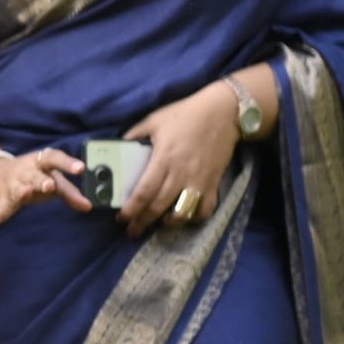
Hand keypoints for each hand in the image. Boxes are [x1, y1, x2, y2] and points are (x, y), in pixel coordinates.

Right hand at [0, 147, 91, 223]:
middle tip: (49, 185)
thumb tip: (88, 206)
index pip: (55, 158)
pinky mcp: (2, 198)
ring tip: (25, 193)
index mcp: (40, 162)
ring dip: (21, 191)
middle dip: (41, 180)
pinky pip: (2, 206)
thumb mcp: (52, 181)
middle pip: (34, 175)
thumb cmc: (32, 178)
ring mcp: (12, 184)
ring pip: (17, 188)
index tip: (80, 168)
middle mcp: (26, 171)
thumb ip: (70, 193)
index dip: (67, 163)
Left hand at [122, 81, 241, 233]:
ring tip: (158, 225)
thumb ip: (135, 135)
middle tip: (132, 231)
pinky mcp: (213, 183)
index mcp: (163, 160)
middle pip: (159, 206)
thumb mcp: (154, 120)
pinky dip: (195, 217)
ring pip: (182, 212)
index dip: (131, 209)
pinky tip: (185, 217)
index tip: (121, 219)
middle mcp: (180, 174)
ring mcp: (199, 181)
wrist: (224, 112)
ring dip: (168, 223)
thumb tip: (119, 147)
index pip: (144, 192)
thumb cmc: (186, 114)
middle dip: (143, 222)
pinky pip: (205, 208)